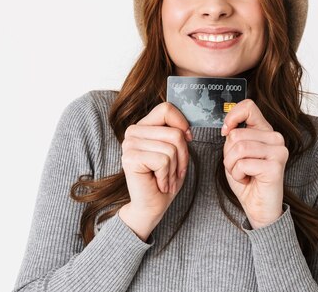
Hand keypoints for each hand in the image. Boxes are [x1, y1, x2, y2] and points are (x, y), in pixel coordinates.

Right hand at [118, 102, 191, 240]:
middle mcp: (133, 132)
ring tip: (165, 178)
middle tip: (174, 172)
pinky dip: (167, 175)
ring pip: (171, 148)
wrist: (151, 207)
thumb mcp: (175, 152)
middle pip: (175, 133)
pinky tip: (159, 183)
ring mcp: (129, 144)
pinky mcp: (130, 158)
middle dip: (182, 156)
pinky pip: (163, 160)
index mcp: (143, 126)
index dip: (182, 123)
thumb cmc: (164, 179)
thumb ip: (177, 134)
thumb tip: (185, 128)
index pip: (166, 109)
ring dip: (174, 169)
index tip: (188, 139)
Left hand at [221, 99, 287, 228]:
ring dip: (231, 165)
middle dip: (228, 153)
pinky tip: (248, 180)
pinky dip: (237, 175)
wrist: (259, 206)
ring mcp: (278, 151)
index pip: (248, 106)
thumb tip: (228, 128)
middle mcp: (275, 138)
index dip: (231, 117)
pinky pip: (243, 164)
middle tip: (238, 166)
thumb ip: (234, 136)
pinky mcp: (276, 166)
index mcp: (266, 130)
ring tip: (242, 173)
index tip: (226, 132)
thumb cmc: (247, 179)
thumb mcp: (235, 153)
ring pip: (238, 148)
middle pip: (237, 134)